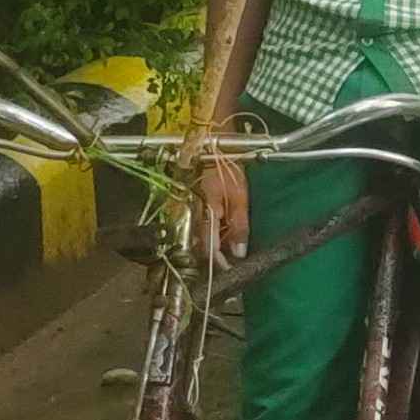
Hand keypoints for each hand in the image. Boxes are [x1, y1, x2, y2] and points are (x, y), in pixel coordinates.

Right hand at [189, 145, 249, 264]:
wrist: (209, 149)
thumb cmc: (227, 170)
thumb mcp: (240, 197)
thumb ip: (239, 227)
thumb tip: (239, 253)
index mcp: (205, 215)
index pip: (208, 250)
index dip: (218, 263)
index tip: (229, 270)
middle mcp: (189, 217)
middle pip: (196, 249)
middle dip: (210, 260)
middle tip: (225, 266)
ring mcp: (181, 213)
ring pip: (191, 242)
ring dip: (204, 250)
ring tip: (219, 254)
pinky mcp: (179, 209)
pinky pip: (188, 230)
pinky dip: (200, 237)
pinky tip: (211, 237)